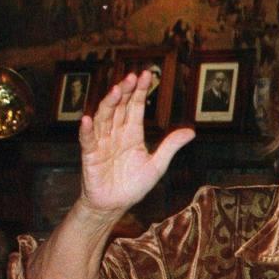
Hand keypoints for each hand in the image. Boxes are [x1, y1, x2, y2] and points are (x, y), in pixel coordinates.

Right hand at [78, 71, 194, 217]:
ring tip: (115, 90)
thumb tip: (192, 131)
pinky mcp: (90, 156)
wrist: (116, 204)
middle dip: (125, 92)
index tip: (146, 74)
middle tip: (131, 76)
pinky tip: (87, 119)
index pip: (135, 107)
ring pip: (103, 118)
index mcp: (132, 133)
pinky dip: (86, 130)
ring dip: (108, 104)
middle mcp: (116, 133)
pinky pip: (87, 141)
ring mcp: (101, 143)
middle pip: (119, 108)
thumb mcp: (157, 165)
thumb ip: (170, 146)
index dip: (139, 91)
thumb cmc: (134, 184)